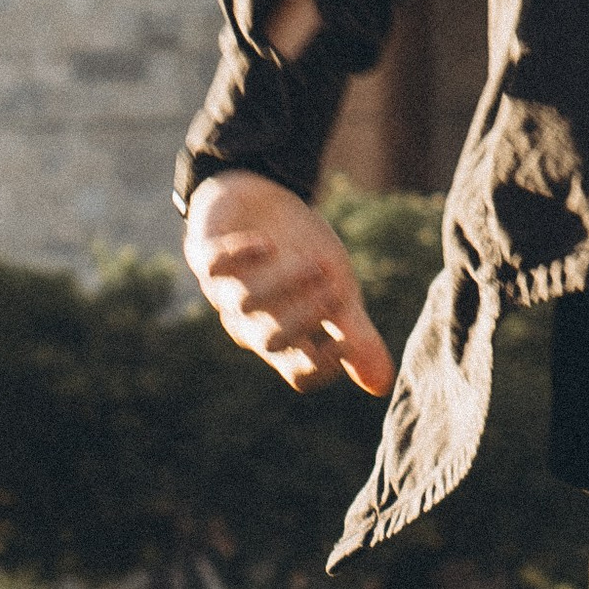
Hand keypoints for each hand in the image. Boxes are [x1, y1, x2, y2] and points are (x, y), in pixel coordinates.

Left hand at [184, 171, 394, 396]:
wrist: (260, 202)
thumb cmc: (302, 255)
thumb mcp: (336, 291)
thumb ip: (355, 333)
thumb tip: (383, 386)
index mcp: (284, 340)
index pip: (300, 373)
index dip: (323, 365)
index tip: (347, 341)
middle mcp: (251, 323)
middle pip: (272, 341)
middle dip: (307, 316)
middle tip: (335, 289)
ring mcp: (225, 291)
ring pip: (246, 303)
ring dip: (285, 282)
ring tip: (313, 262)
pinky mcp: (206, 255)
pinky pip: (213, 266)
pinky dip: (239, 257)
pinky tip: (266, 245)